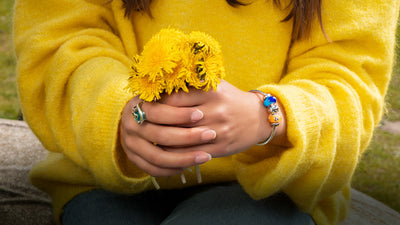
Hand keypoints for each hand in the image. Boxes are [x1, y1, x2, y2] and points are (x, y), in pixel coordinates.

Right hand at [119, 96, 214, 176]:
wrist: (134, 118)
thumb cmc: (158, 102)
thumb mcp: (163, 94)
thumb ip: (176, 93)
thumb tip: (199, 85)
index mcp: (136, 106)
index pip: (157, 112)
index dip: (179, 114)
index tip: (200, 114)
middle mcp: (129, 126)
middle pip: (159, 136)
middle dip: (188, 137)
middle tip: (211, 134)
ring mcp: (130, 145)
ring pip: (158, 157)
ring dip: (184, 158)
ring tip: (206, 156)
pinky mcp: (133, 159)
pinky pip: (153, 170)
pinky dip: (172, 170)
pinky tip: (189, 166)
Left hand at [159, 80, 286, 156]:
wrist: (258, 118)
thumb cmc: (230, 99)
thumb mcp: (214, 85)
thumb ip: (191, 85)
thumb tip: (159, 88)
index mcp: (210, 91)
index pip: (173, 99)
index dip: (157, 104)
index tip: (147, 105)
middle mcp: (215, 110)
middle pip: (175, 119)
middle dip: (157, 123)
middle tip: (144, 124)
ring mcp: (218, 130)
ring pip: (181, 139)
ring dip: (163, 140)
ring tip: (152, 137)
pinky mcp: (220, 147)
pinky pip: (191, 153)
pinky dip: (176, 154)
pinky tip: (167, 150)